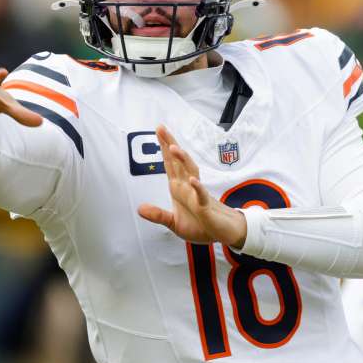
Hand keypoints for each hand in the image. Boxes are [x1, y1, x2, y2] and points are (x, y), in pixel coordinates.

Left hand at [138, 125, 246, 246]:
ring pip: (190, 172)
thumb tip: (139, 209)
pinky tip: (192, 180)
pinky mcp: (206, 207)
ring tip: (173, 147)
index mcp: (179, 188)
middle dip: (169, 144)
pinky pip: (201, 195)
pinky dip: (197, 187)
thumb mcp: (174, 224)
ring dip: (182, 160)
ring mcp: (197, 195)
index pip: (170, 164)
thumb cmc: (201, 226)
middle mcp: (188, 187)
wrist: (222, 234)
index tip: (158, 131)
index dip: (164, 148)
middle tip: (161, 128)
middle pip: (178, 162)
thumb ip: (158, 215)